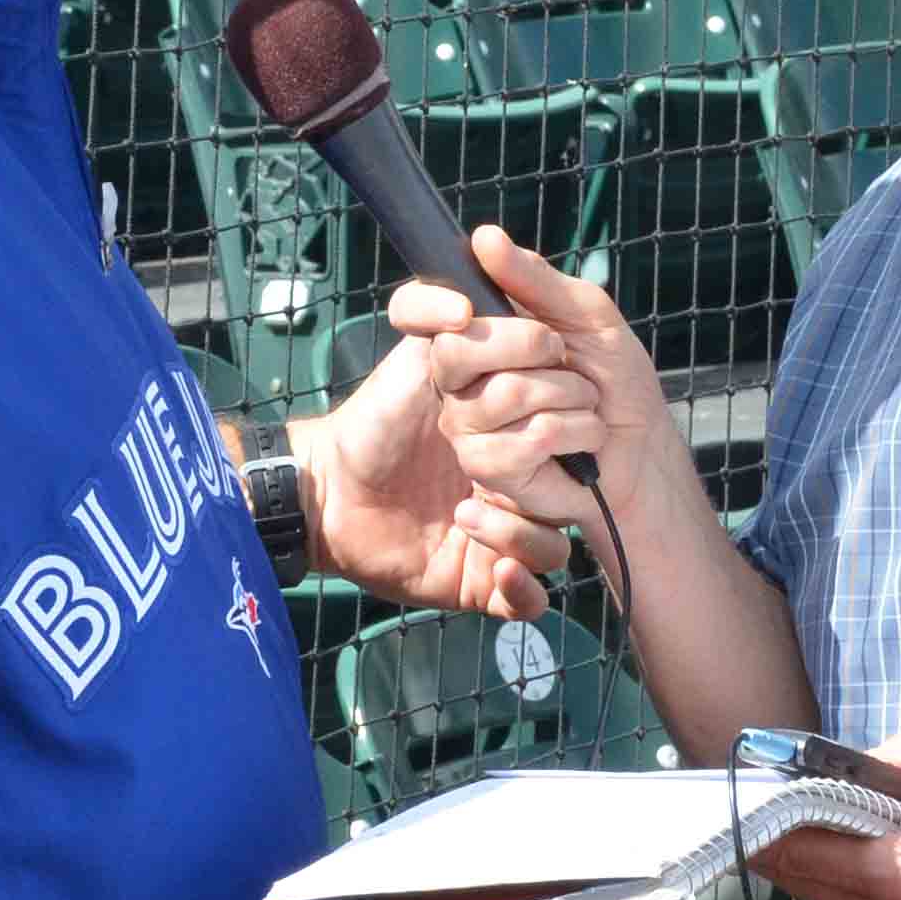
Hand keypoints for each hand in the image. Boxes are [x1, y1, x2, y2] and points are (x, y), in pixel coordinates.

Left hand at [297, 329, 561, 618]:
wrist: (328, 491)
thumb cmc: (375, 420)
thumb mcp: (408, 356)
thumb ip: (428, 308)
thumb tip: (464, 304)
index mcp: (521, 425)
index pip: (571, 415)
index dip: (542, 398)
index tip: (494, 387)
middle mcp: (523, 479)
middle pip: (571, 481)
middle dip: (526, 460)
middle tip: (467, 452)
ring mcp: (507, 531)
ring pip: (558, 543)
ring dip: (519, 527)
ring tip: (465, 511)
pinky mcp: (485, 581)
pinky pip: (531, 596)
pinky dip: (518, 583)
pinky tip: (484, 559)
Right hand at [388, 223, 677, 547]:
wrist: (641, 446)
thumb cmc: (611, 376)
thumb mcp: (585, 313)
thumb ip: (534, 278)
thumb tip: (483, 236)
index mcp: (471, 331)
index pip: (413, 309)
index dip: (426, 306)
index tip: (464, 311)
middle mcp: (456, 378)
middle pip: (455, 348)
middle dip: (531, 342)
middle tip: (561, 354)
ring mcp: (466, 424)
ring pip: (506, 392)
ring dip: (570, 392)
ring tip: (581, 400)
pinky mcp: (488, 468)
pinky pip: (531, 436)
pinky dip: (577, 429)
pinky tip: (580, 439)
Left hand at [747, 731, 900, 899]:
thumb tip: (873, 756)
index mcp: (894, 876)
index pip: (804, 854)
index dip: (765, 829)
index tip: (739, 806)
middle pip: (808, 886)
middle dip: (777, 851)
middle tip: (752, 815)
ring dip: (807, 871)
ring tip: (787, 832)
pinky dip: (840, 886)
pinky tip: (840, 856)